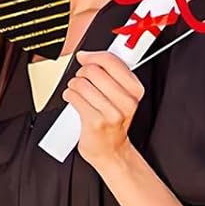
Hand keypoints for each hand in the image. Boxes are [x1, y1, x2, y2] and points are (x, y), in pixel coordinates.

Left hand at [64, 50, 145, 169]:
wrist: (110, 150)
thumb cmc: (112, 120)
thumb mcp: (119, 94)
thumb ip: (109, 72)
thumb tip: (86, 55)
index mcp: (135, 90)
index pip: (111, 61)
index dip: (93, 56)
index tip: (85, 57)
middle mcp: (126, 102)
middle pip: (92, 70)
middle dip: (82, 74)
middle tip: (83, 82)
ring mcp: (112, 113)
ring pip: (81, 83)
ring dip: (74, 86)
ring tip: (79, 94)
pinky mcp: (96, 122)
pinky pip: (73, 96)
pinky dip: (69, 96)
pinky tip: (76, 102)